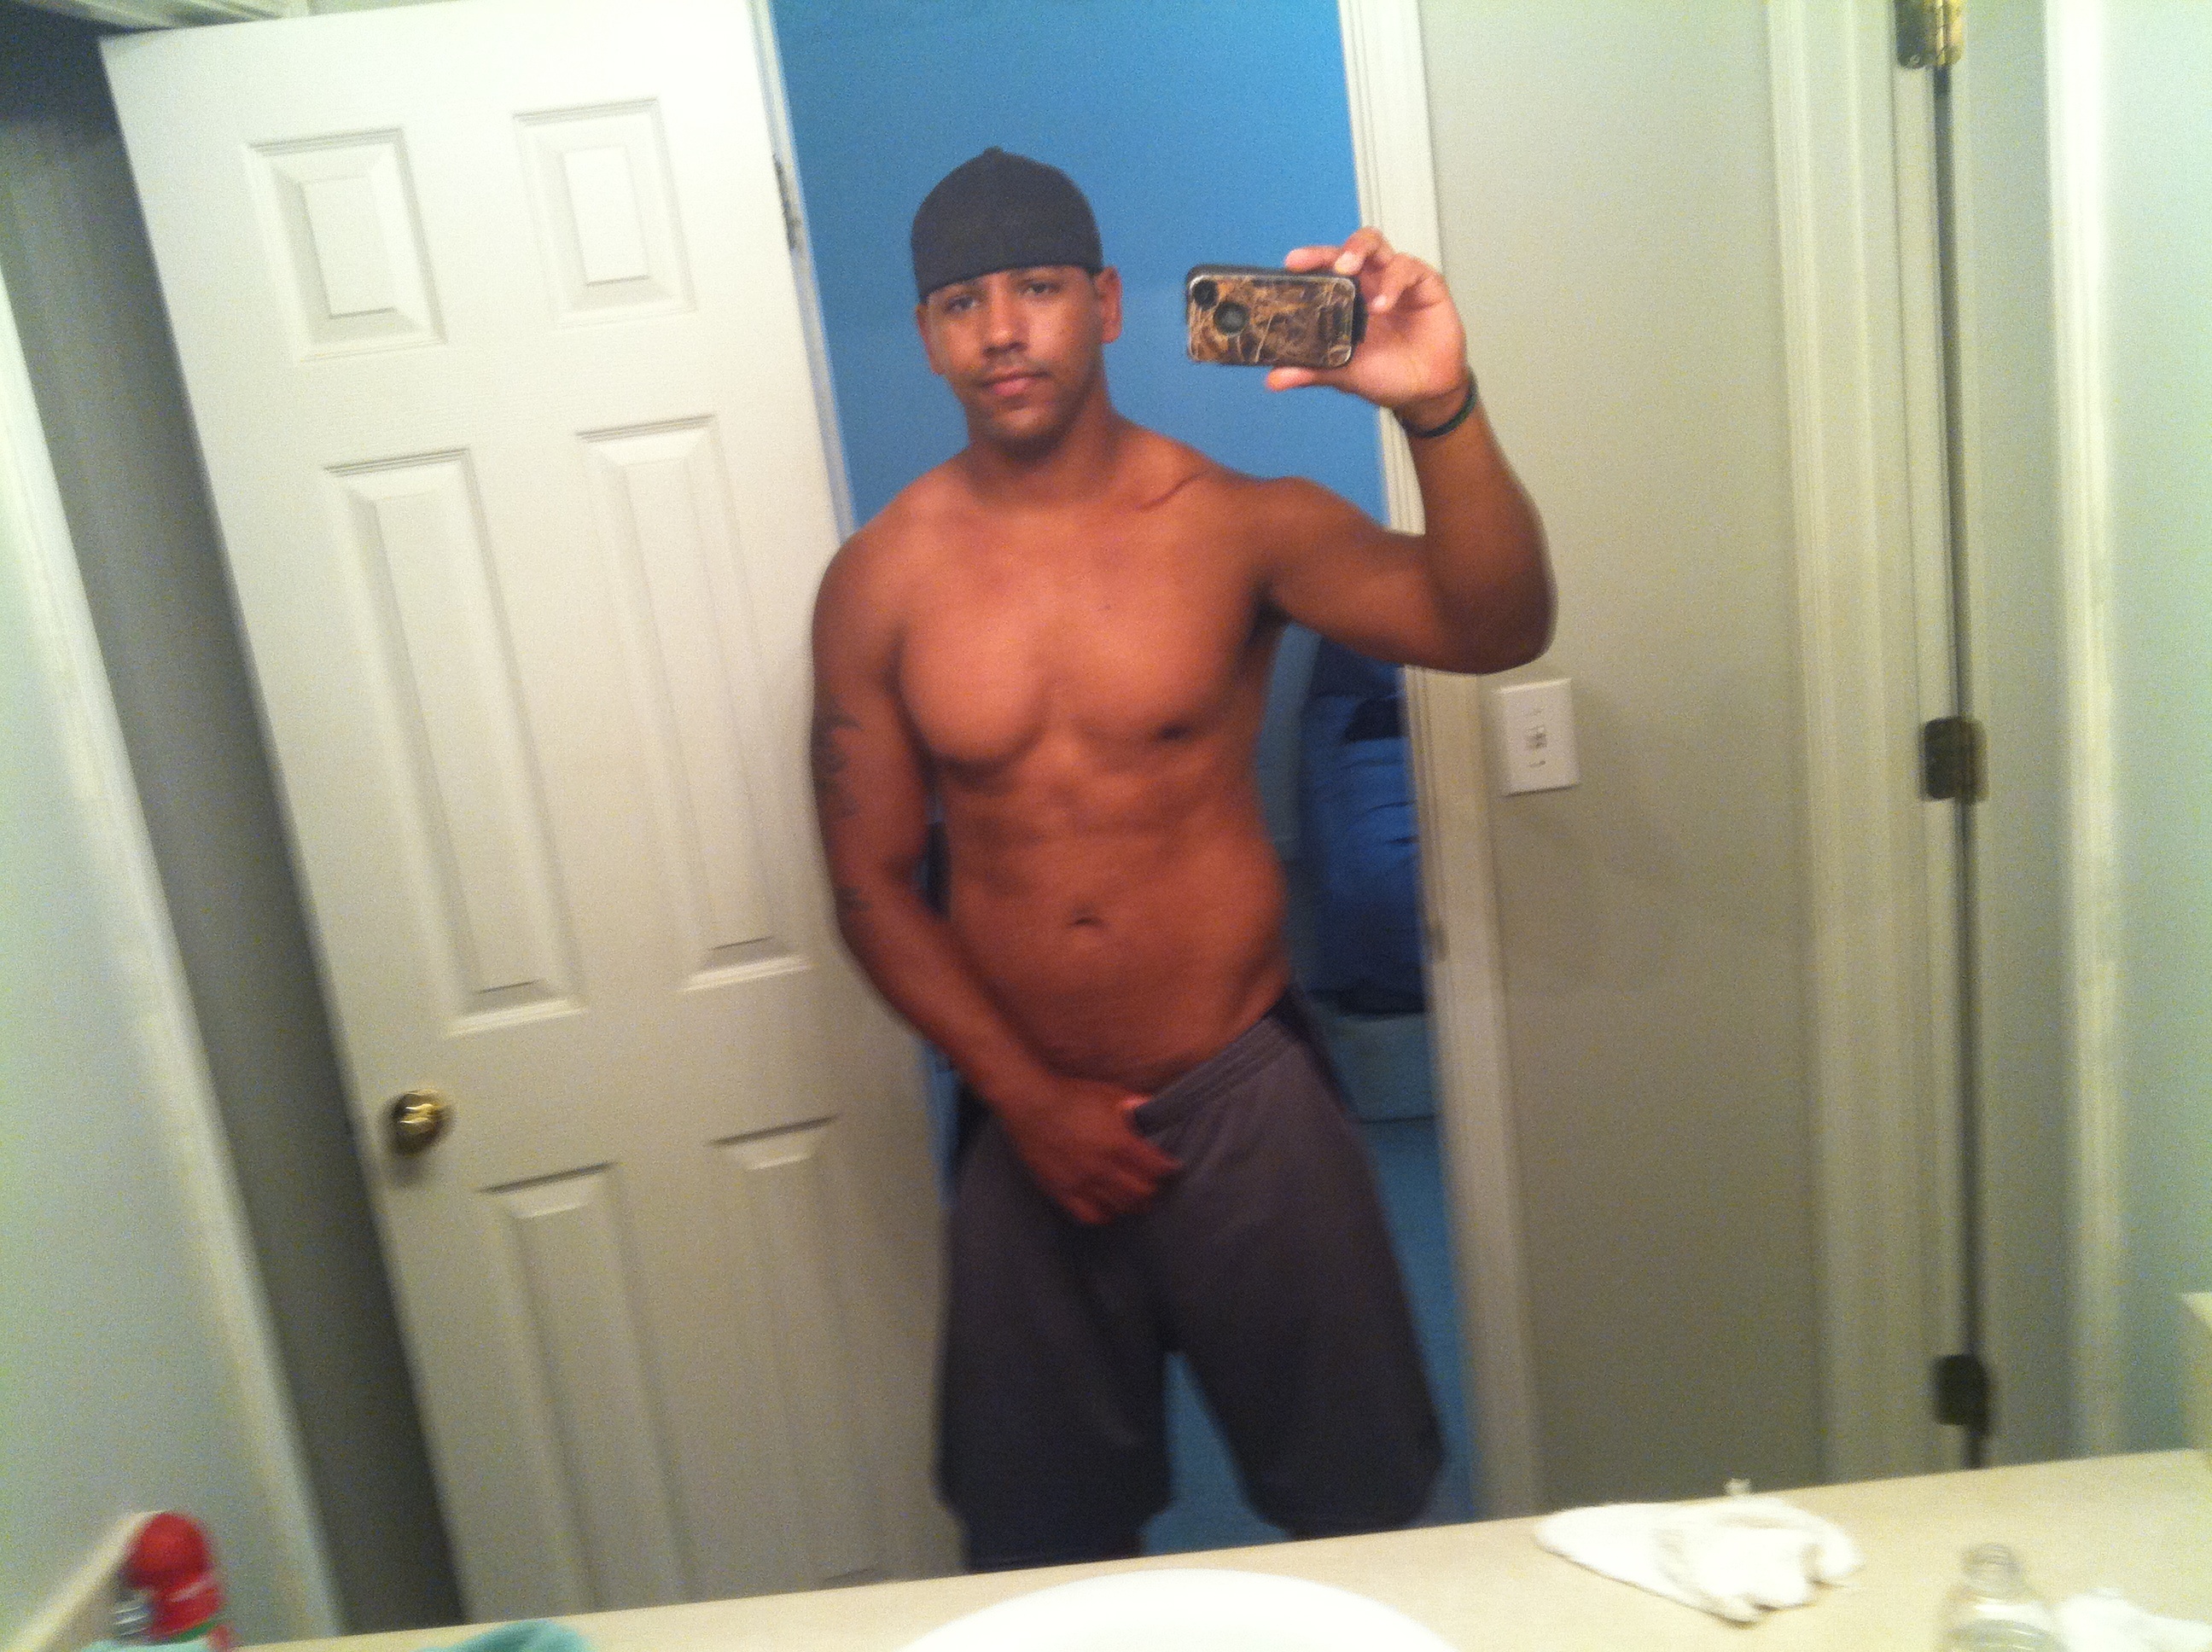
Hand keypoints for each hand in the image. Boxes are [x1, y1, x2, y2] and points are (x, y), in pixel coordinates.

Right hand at [996, 1077, 1177, 1224]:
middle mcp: (1104, 1168)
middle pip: (1142, 1193)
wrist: (1030, 1103)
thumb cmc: (1071, 1095)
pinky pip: (1089, 1215)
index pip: (1157, 1168)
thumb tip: (1152, 1108)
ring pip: (1119, 1208)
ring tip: (1134, 1197)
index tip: (1171, 1168)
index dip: (1168, 1169)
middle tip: (1154, 1184)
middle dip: (1153, 1190)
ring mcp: (1082, 1183)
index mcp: (1120, 1143)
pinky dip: (1104, 1214)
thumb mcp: (1109, 1093)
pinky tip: (1107, 1206)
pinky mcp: (1062, 1191)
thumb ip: (1135, 1104)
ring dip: (1131, 1204)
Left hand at [1267, 227, 1468, 420]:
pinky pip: (1406, 269)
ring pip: (1376, 244)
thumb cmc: (1385, 373)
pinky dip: (1392, 283)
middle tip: (1323, 263)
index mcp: (1347, 297)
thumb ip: (1314, 370)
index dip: (1309, 261)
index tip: (1291, 263)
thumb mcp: (1344, 373)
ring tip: (1350, 270)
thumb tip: (1274, 379)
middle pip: (1348, 248)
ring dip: (1359, 251)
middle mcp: (1369, 281)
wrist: (1425, 392)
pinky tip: (1382, 305)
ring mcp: (1395, 279)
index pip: (1325, 269)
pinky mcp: (1424, 283)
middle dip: (1333, 250)